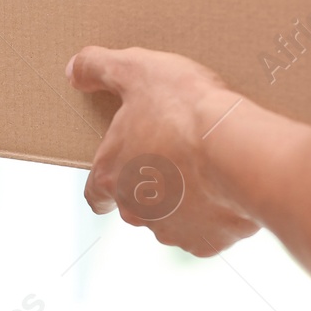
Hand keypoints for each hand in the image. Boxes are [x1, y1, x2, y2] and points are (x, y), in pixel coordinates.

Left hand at [66, 46, 260, 256]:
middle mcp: (135, 213)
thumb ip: (97, 67)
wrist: (238, 149)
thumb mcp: (135, 70)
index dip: (108, 183)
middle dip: (154, 186)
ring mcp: (172, 231)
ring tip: (208, 169)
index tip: (123, 171)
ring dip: (185, 201)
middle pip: (137, 205)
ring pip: (174, 219)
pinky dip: (217, 214)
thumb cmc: (182, 108)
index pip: (95, 195)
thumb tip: (73, 71)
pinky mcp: (208, 243)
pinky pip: (209, 230)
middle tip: (178, 155)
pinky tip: (229, 188)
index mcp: (111, 176)